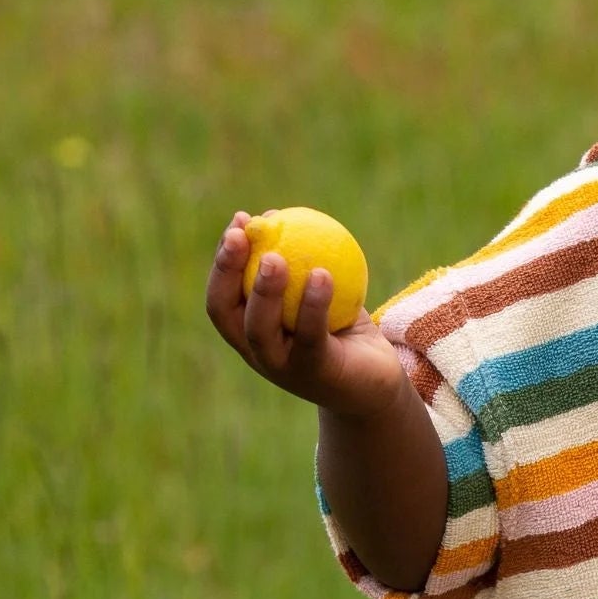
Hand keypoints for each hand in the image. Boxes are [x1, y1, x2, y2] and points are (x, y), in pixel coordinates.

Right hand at [205, 211, 405, 417]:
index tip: (237, 223)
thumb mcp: (318, 292)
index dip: (222, 260)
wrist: (375, 383)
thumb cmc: (341, 330)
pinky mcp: (316, 373)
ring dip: (264, 292)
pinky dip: (313, 305)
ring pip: (260, 330)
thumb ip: (297, 261)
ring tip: (275, 257)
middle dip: (227, 272)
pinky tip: (322, 274)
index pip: (221, 296)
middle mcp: (258, 352)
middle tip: (242, 235)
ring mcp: (283, 367)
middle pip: (226, 313)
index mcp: (249, 332)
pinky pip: (310, 335)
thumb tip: (276, 215)